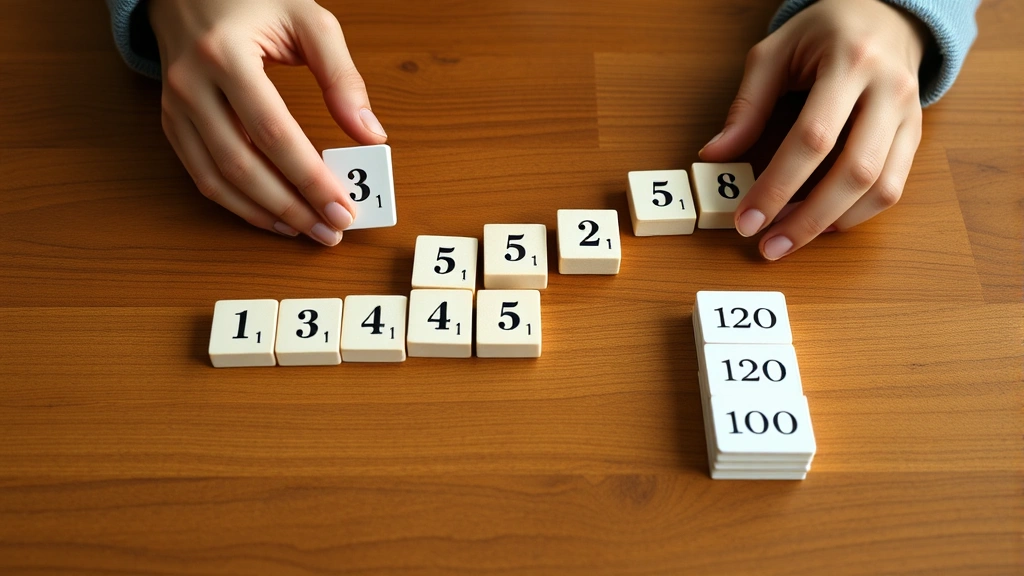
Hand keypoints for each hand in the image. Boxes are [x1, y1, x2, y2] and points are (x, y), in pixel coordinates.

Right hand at [150, 0, 386, 244]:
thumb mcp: (308, 21)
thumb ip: (342, 76)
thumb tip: (370, 134)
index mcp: (225, 55)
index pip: (274, 133)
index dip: (309, 178)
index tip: (343, 207)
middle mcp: (191, 85)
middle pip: (242, 165)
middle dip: (291, 207)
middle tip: (330, 230)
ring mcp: (174, 106)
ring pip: (216, 180)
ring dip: (263, 215)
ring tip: (306, 231)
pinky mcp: (171, 121)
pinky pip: (201, 174)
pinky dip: (237, 203)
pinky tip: (272, 215)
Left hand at [699, 0, 927, 259]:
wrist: (885, 13)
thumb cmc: (823, 32)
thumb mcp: (774, 53)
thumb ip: (746, 105)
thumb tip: (714, 154)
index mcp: (849, 63)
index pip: (812, 139)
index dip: (778, 186)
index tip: (746, 220)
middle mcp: (887, 90)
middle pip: (854, 171)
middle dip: (807, 219)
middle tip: (768, 246)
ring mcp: (909, 114)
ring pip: (881, 187)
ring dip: (832, 223)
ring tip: (790, 239)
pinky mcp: (916, 133)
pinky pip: (894, 187)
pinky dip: (857, 214)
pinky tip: (823, 222)